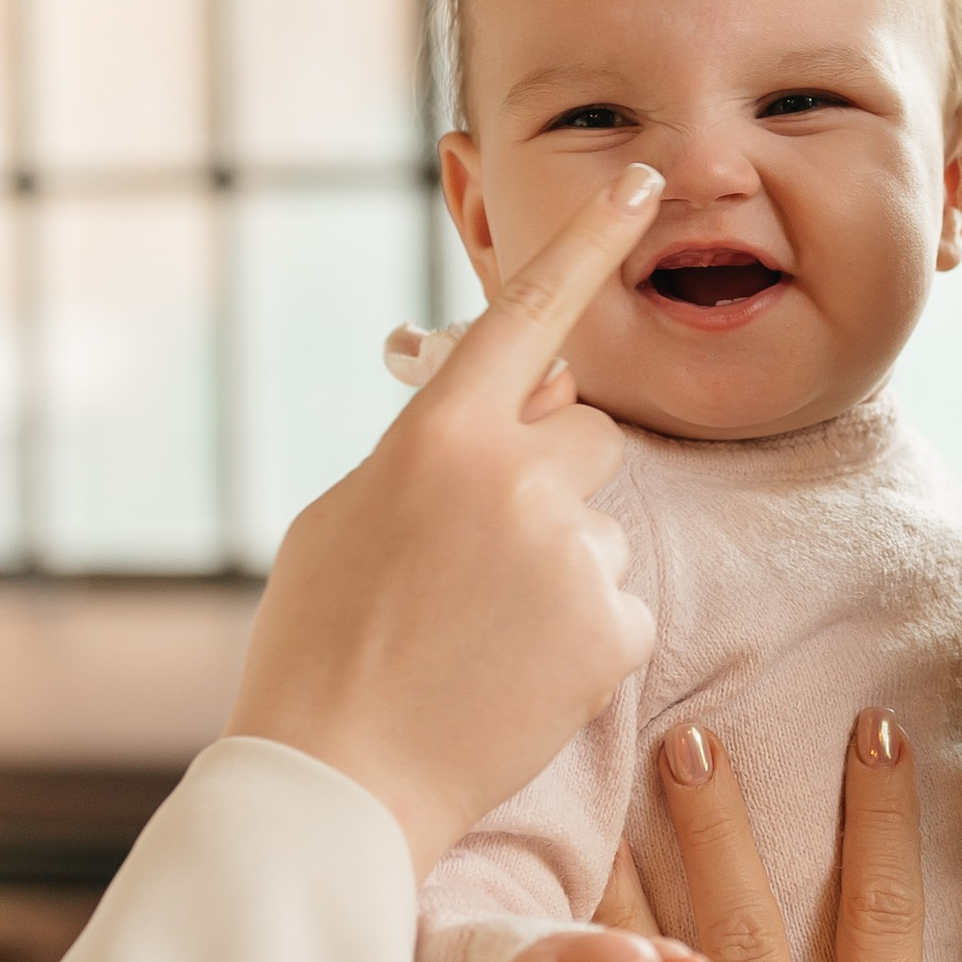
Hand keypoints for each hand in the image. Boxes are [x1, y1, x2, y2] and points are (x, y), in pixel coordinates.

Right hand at [227, 162, 665, 875]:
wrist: (338, 780)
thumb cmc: (320, 646)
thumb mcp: (344, 516)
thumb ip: (428, 452)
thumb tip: (494, 415)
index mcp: (438, 436)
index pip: (530, 313)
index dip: (589, 240)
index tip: (641, 181)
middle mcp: (515, 478)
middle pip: (589, 431)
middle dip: (555, 475)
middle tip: (486, 554)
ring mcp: (570, 554)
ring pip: (602, 525)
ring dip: (562, 564)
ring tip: (483, 632)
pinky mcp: (612, 630)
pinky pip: (618, 605)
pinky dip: (578, 638)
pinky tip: (513, 675)